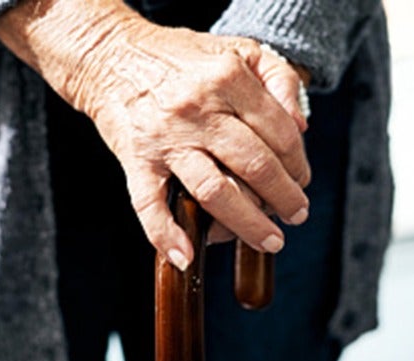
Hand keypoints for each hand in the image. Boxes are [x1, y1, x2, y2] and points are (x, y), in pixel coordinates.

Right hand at [0, 0, 310, 269]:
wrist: (111, 55)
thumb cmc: (182, 57)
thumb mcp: (240, 49)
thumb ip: (280, 79)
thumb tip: (301, 128)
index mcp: (228, 78)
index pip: (280, 133)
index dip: (299, 163)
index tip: (303, 179)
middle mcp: (198, 109)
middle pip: (254, 165)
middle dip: (284, 198)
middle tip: (297, 215)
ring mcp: (166, 138)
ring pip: (214, 191)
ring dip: (247, 223)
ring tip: (270, 240)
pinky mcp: (137, 160)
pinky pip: (150, 204)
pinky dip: (165, 235)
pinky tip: (185, 257)